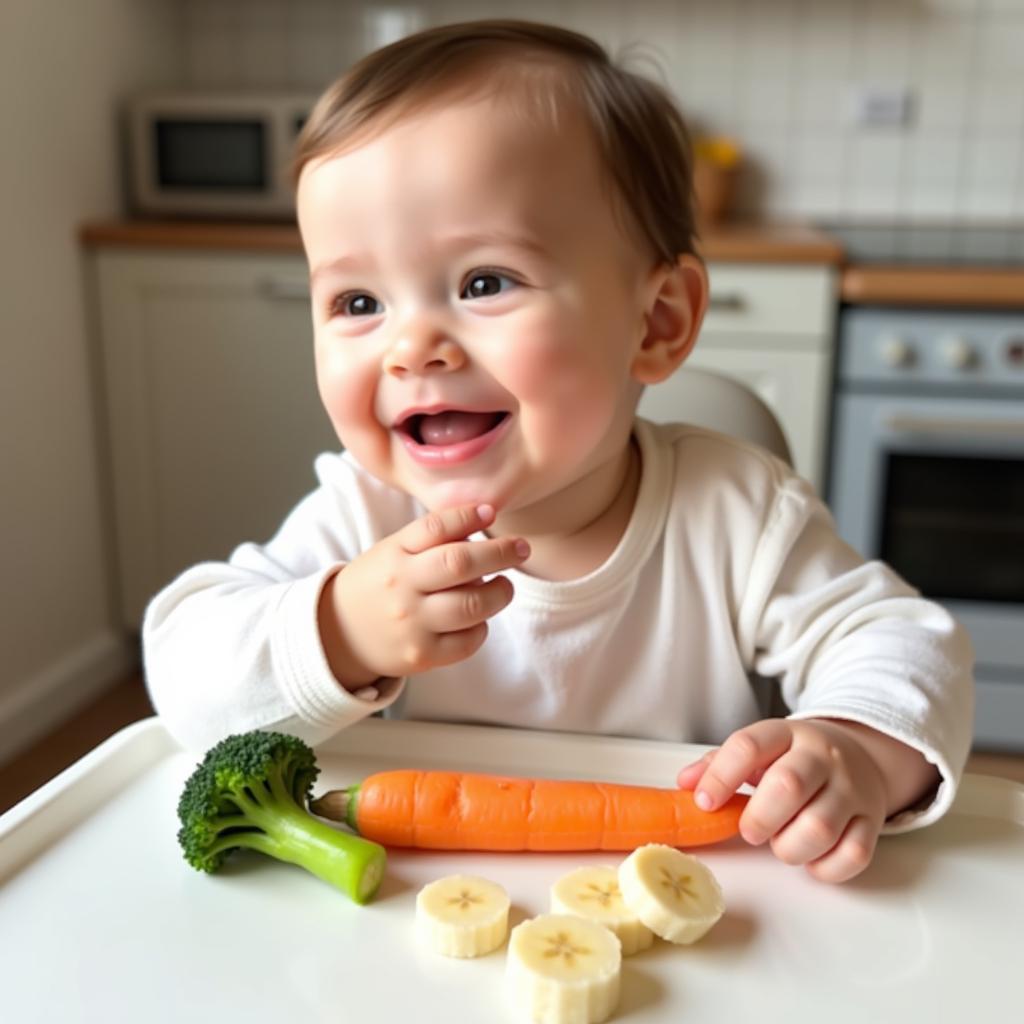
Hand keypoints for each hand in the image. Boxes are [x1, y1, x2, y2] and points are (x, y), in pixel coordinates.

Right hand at [319, 503, 528, 686]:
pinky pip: (467, 641)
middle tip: (520, 549)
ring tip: (503, 586)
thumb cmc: (379, 584)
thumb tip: (485, 514)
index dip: (468, 515)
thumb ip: (433, 535)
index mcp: (393, 553)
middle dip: (500, 553)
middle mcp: (402, 587)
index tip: (490, 513)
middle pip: (460, 564)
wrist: (337, 636)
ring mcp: (412, 624)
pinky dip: (482, 627)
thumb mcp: (393, 550)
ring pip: (471, 605)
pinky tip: (478, 617)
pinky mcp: (421, 655)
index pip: (435, 526)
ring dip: (499, 592)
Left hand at [677, 719, 888, 882]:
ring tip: (780, 843)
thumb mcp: (759, 751)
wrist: (862, 755)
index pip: (748, 746)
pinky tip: (811, 858)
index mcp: (785, 734)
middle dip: (759, 819)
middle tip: (750, 831)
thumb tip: (684, 785)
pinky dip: (825, 868)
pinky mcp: (873, 821)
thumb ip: (719, 764)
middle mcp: (822, 757)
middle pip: (789, 786)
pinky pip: (853, 854)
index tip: (704, 803)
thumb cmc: (794, 759)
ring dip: (790, 848)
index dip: (720, 777)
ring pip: (820, 828)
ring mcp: (852, 788)